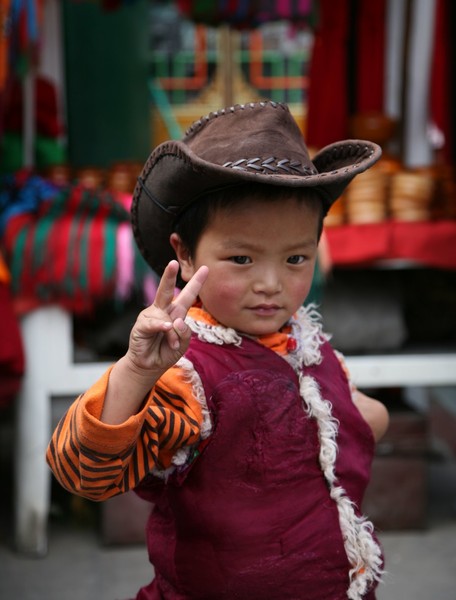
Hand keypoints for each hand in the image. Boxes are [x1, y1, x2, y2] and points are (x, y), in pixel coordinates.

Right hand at [126, 260, 208, 380]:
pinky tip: (165, 328)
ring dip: (172, 333)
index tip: (206, 268)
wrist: (150, 365)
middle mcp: (163, 310)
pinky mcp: (141, 325)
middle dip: (169, 275)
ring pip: (166, 316)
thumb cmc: (167, 351)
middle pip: (167, 290)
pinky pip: (154, 323)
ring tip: (173, 344)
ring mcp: (151, 316)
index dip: (196, 282)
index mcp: (176, 312)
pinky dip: (161, 327)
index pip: (187, 295)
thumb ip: (185, 331)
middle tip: (173, 262)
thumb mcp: (184, 343)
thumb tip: (175, 321)